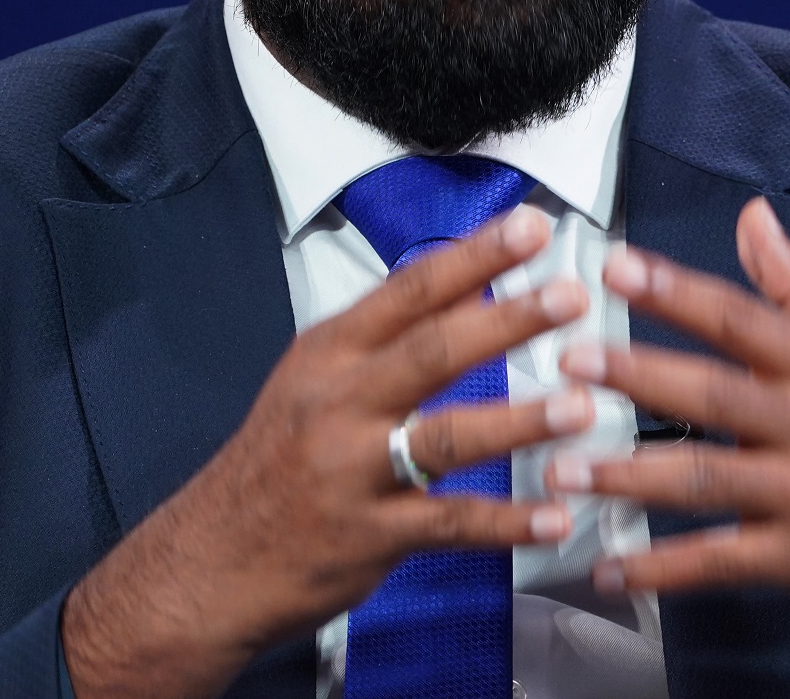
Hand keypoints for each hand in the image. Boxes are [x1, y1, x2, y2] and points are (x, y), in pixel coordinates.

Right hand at [63, 208, 595, 697]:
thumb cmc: (277, 459)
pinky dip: (507, 523)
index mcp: (331, 352)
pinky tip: (555, 517)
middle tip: (572, 297)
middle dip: (508, 320)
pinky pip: (450, 524)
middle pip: (433, 350)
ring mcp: (352, 471)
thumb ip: (389, 337)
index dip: (475, 256)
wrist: (207, 562)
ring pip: (445, 437)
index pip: (411, 290)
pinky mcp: (369, 536)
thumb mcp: (314, 379)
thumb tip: (473, 285)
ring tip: (582, 407)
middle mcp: (339, 403)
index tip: (533, 226)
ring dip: (519, 421)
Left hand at [546, 198, 789, 665]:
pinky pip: (719, 561)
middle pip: (714, 392)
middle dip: (637, 375)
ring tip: (561, 472)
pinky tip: (610, 567)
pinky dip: (661, 568)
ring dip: (628, 477)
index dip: (676, 291)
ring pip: (705, 479)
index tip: (616, 267)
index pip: (742, 317)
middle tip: (569, 362)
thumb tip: (752, 216)